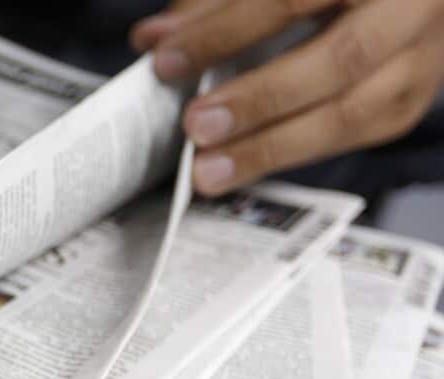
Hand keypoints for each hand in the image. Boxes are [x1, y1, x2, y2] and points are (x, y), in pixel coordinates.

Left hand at [131, 0, 443, 195]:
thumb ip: (218, 4)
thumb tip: (154, 37)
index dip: (224, 32)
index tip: (167, 62)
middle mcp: (410, 6)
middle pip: (340, 59)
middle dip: (259, 99)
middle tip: (196, 127)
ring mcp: (423, 54)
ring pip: (356, 111)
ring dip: (273, 147)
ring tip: (210, 169)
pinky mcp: (414, 96)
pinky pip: (360, 134)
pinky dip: (297, 152)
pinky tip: (248, 164)